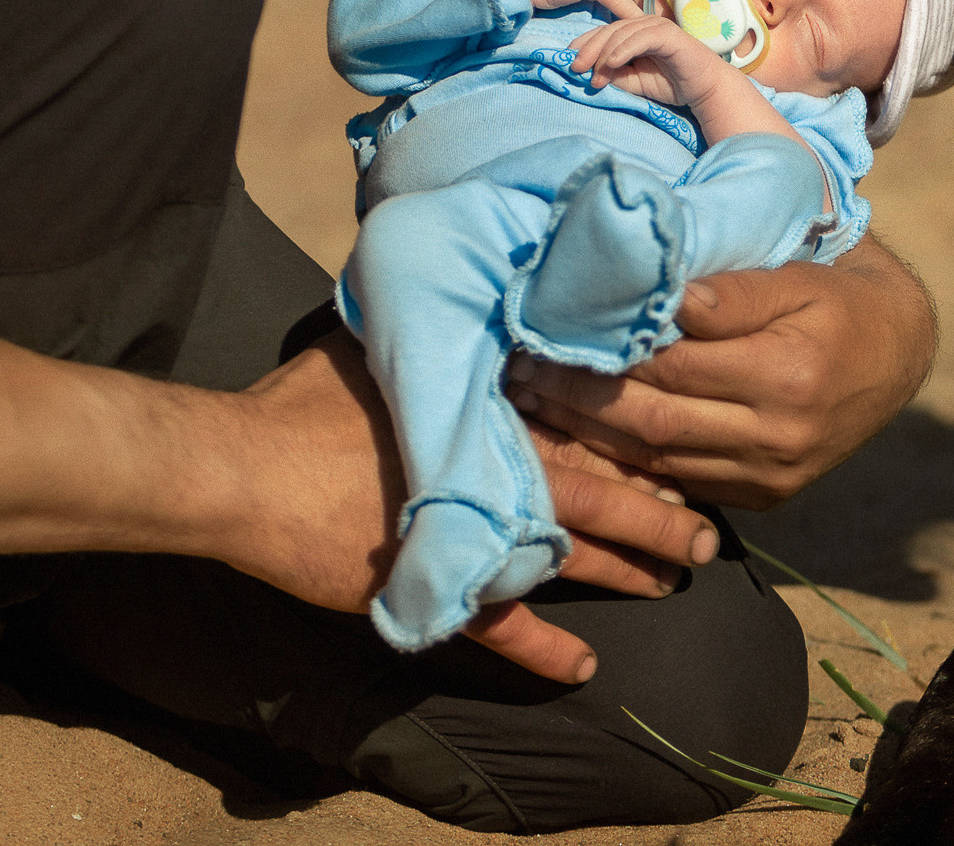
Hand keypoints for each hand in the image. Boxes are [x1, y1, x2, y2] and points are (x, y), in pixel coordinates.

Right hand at [223, 331, 716, 684]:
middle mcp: (498, 468)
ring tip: (674, 582)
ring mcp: (474, 531)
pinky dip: (544, 652)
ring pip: (575, 556)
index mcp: (491, 409)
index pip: (586, 421)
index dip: (639, 437)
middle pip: (604, 489)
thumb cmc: (306, 403)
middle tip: (709, 530)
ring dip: (630, 571)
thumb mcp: (377, 343)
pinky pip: (504, 628)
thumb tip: (449, 286)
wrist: (244, 471)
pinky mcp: (439, 584)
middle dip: (661, 511)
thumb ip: (430, 329)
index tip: (685, 442)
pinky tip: (582, 668)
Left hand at [506, 236, 936, 508]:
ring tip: (533, 401)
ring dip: (587, 436)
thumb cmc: (834, 294)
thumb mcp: (795, 274)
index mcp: (788, 372)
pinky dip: (624, 465)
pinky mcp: (765, 497)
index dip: (607, 346)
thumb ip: (732, 289)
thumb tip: (660, 293)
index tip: (551, 325)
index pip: (673, 362)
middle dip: (579, 398)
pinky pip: (679, 485)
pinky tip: (578, 440)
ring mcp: (772, 476)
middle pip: (654, 420)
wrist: (898, 352)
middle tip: (520, 369)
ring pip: (657, 460)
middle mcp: (780, 435)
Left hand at [569, 13, 734, 107]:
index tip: (569, 62)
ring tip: (595, 75)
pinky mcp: (668, 34)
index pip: (604, 33)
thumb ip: (615, 76)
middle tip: (575, 68)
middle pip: (608, 30)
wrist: (704, 88)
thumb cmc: (672, 83)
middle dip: (589, 49)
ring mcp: (656, 27)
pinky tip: (612, 63)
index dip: (585, 45)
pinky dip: (624, 50)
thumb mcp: (635, 82)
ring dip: (604, 54)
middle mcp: (643, 25)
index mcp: (634, 33)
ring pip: (621, 33)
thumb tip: (591, 74)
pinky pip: (640, 39)